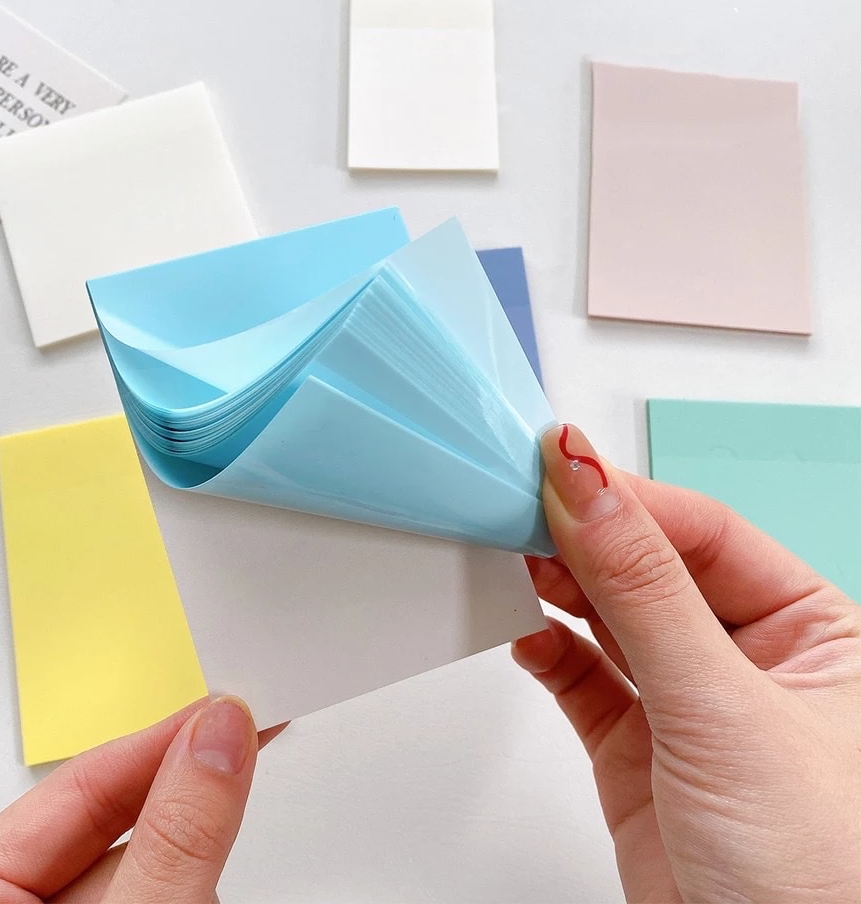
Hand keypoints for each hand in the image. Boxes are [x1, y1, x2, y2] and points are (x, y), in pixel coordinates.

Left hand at [0, 697, 284, 902]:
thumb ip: (172, 841)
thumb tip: (220, 738)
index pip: (76, 786)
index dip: (164, 739)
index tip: (233, 708)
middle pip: (119, 829)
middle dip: (189, 797)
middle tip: (256, 735)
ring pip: (150, 870)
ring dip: (198, 855)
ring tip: (229, 852)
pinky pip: (161, 895)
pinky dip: (197, 884)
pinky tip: (213, 881)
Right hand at [515, 424, 860, 903]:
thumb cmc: (819, 880)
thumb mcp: (723, 709)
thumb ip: (643, 592)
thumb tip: (589, 490)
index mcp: (813, 632)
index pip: (705, 534)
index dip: (631, 498)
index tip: (561, 468)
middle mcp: (750, 660)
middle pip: (651, 567)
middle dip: (586, 537)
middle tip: (521, 505)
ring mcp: (688, 705)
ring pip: (610, 617)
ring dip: (559, 586)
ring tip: (511, 555)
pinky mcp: (636, 749)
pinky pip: (581, 677)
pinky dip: (546, 651)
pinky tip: (524, 629)